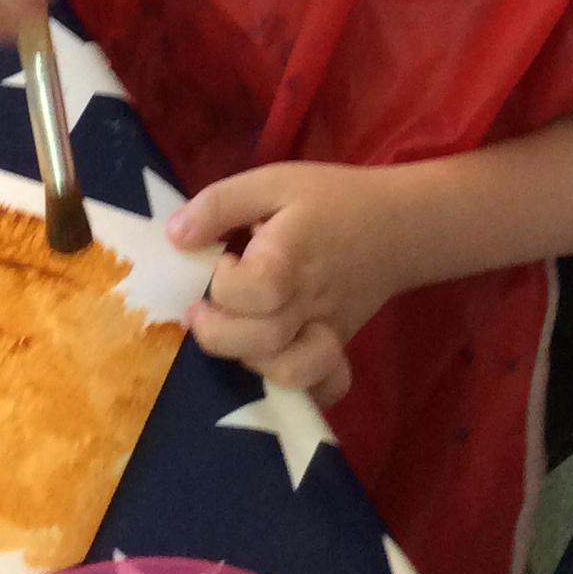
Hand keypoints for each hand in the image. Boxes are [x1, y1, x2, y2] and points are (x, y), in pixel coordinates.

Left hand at [166, 163, 414, 406]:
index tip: (220, 262)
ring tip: (236, 335)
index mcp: (291, 257)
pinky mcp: (338, 349)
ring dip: (251, 362)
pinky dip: (300, 391)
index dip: (224, 282)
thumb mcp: (272, 182)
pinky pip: (325, 388)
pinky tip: (274, 367)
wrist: (398, 224)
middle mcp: (310, 302)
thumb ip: (219, 205)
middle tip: (202, 310)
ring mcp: (328, 332)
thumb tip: (174, 235)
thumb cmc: (330, 200)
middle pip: (265, 341)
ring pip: (292, 373)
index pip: (254, 288)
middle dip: (219, 333)